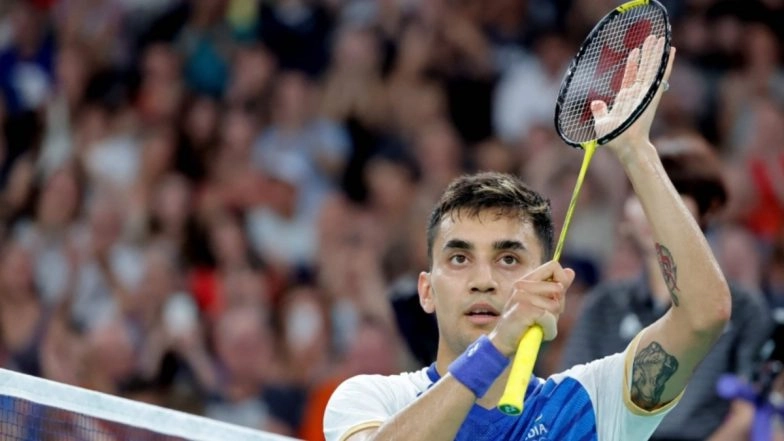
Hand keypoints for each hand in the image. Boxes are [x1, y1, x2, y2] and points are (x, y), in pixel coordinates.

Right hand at [489, 261, 574, 356]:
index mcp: (526, 280)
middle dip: (558, 305)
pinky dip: (548, 330)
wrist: (504, 342)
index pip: (553, 266)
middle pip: (558, 287)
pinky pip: (549, 319)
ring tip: (538, 324)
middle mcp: (522, 285)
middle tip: (543, 316)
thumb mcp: (543, 303)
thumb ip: (556, 287)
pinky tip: (536, 331)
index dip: (561, 280)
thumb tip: (571, 271)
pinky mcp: (524, 309)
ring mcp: (521, 296)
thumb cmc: (524, 324)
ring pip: (555, 305)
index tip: (556, 296)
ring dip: (552, 320)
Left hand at [591, 36, 675, 155]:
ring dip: (657, 53)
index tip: (634, 51)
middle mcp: (638, 94)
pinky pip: (661, 76)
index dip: (632, 64)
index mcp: (626, 99)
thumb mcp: (602, 122)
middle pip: (644, 69)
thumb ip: (600, 112)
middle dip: (647, 53)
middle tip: (651, 37)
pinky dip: (666, 64)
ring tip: (661, 38)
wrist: (625, 144)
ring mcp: (647, 94)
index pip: (630, 77)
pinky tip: (671, 52)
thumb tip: (596, 103)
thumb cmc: (614, 138)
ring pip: (653, 69)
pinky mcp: (653, 94)